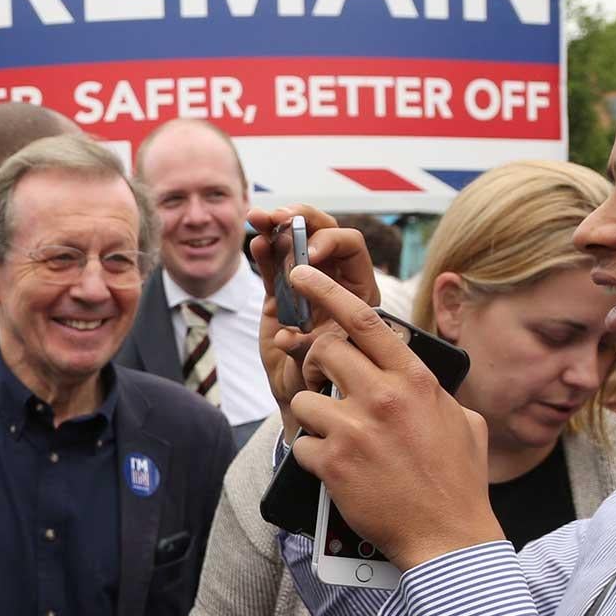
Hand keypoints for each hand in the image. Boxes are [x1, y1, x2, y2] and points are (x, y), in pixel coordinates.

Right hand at [245, 206, 379, 438]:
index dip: (330, 243)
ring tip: (259, 217)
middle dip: (303, 220)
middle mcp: (334, 280)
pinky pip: (273, 265)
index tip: (310, 258)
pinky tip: (256, 240)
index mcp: (359, 289)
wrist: (308, 398)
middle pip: (324, 232)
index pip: (350, 247)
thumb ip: (312, 351)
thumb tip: (290, 337)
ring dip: (277, 225)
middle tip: (282, 218)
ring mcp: (306, 285)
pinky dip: (264, 250)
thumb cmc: (330, 385)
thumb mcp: (328, 368)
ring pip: (295, 243)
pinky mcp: (280, 295)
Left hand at [284, 266, 500, 568]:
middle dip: (315, 362)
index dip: (327, 290)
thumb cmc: (458, 480)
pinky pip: (302, 442)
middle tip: (321, 381)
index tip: (301, 272)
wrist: (448, 536)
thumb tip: (418, 375)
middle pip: (324, 351)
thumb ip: (434, 391)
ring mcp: (356, 429)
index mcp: (415, 380)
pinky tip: (337, 469)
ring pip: (306, 399)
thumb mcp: (463, 421)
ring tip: (336, 438)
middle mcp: (383, 397)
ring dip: (314, 417)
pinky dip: (313, 455)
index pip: (365, 320)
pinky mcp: (334, 463)